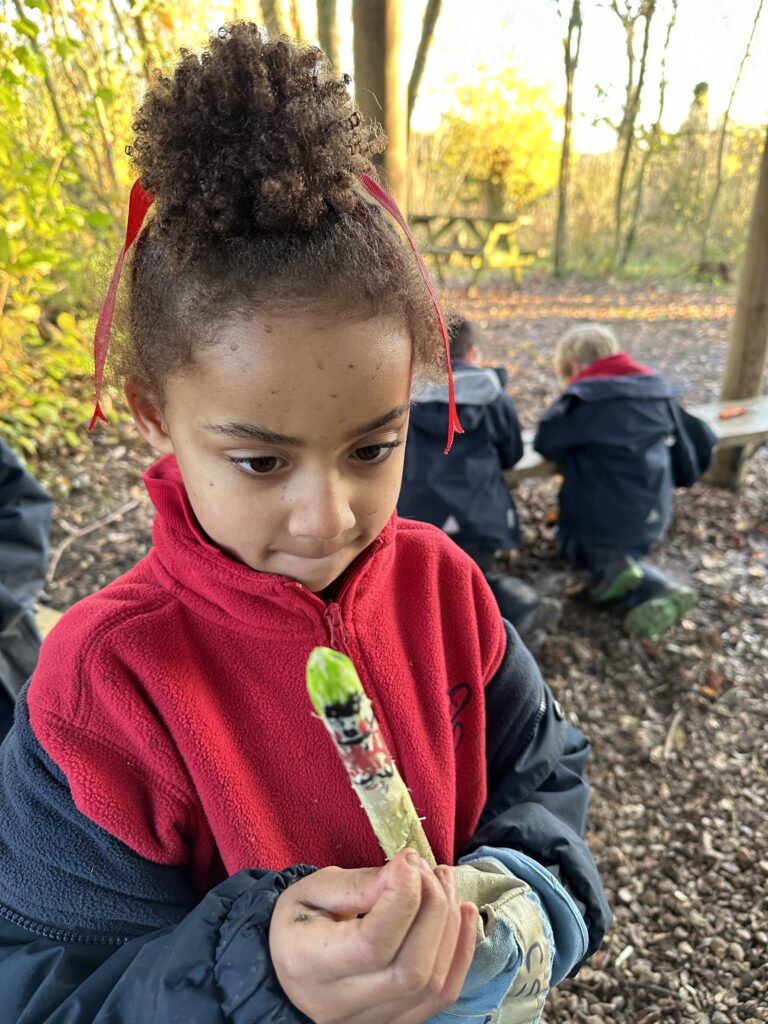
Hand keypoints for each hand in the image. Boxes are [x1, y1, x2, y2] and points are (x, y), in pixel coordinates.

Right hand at [269, 848, 477, 1023]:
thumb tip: (407, 871)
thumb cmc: (299, 924)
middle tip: (428, 869)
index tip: (408, 860)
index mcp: (310, 965)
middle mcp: (342, 1005)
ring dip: (450, 926)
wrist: (287, 971)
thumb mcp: (311, 891)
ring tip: (444, 881)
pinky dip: (461, 952)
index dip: (403, 898)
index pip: (373, 943)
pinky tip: (462, 913)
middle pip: (411, 969)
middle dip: (433, 910)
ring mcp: (374, 1021)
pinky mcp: (398, 1022)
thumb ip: (358, 884)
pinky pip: (442, 996)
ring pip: (433, 985)